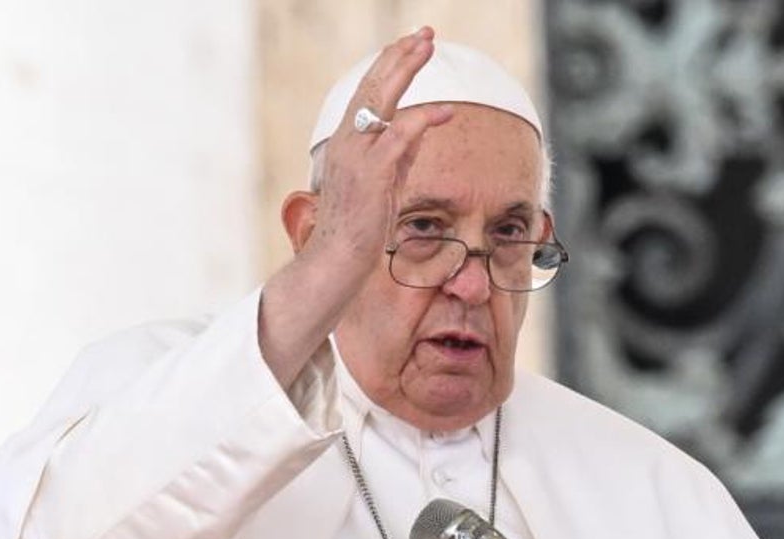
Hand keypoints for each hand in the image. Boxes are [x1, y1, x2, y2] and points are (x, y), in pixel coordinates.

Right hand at [300, 26, 453, 281]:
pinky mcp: (372, 173)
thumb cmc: (358, 229)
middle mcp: (348, 141)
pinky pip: (401, 135)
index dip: (390, 67)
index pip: (368, 93)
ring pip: (382, 99)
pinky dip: (424, 118)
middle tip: (424, 33)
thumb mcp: (382, 184)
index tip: (410, 45)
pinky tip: (447, 110)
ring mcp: (357, 155)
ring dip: (407, 68)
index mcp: (347, 143)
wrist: (336, 260)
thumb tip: (422, 126)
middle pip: (374, 86)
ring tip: (428, 46)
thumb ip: (400, 153)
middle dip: (399, 55)